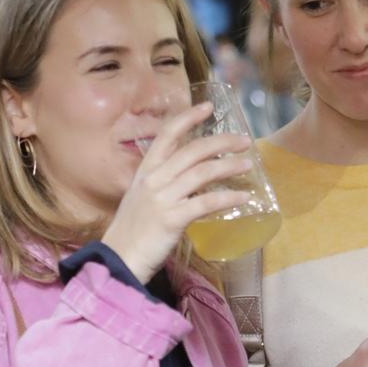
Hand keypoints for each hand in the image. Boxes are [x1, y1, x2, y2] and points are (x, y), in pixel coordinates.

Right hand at [102, 104, 255, 281]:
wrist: (119, 259)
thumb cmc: (133, 230)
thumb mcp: (143, 197)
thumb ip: (164, 181)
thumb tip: (193, 172)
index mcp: (145, 170)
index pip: (167, 134)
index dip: (188, 117)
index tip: (208, 107)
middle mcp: (153, 179)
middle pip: (193, 150)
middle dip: (221, 141)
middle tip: (244, 140)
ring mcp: (162, 198)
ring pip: (202, 173)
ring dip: (229, 166)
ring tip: (248, 164)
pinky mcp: (172, 219)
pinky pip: (206, 203)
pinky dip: (228, 198)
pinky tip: (243, 197)